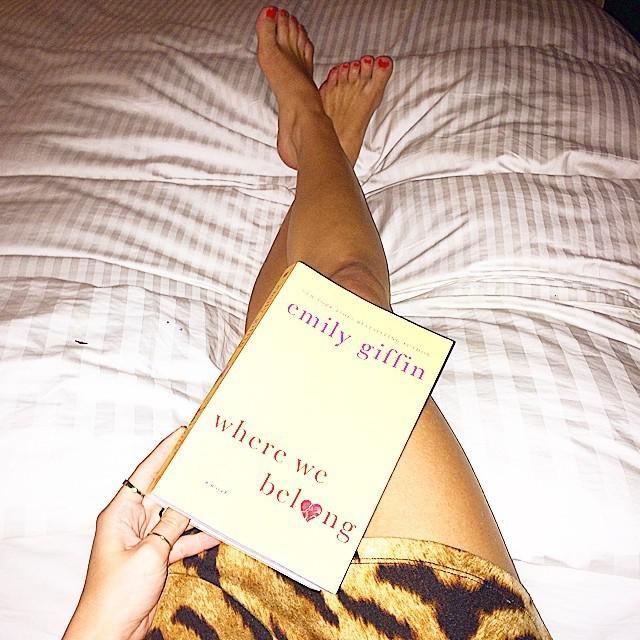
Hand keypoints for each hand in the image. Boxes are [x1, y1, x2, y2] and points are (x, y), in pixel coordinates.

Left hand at [63, 427, 219, 639]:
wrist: (109, 632)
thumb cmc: (117, 594)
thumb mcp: (150, 554)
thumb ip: (171, 526)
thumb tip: (188, 505)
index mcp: (120, 514)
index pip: (145, 473)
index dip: (163, 452)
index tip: (181, 434)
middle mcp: (131, 522)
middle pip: (163, 492)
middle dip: (185, 478)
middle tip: (207, 459)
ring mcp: (144, 540)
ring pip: (174, 516)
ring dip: (195, 509)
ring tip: (219, 490)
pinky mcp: (155, 557)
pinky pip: (179, 540)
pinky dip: (196, 537)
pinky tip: (217, 531)